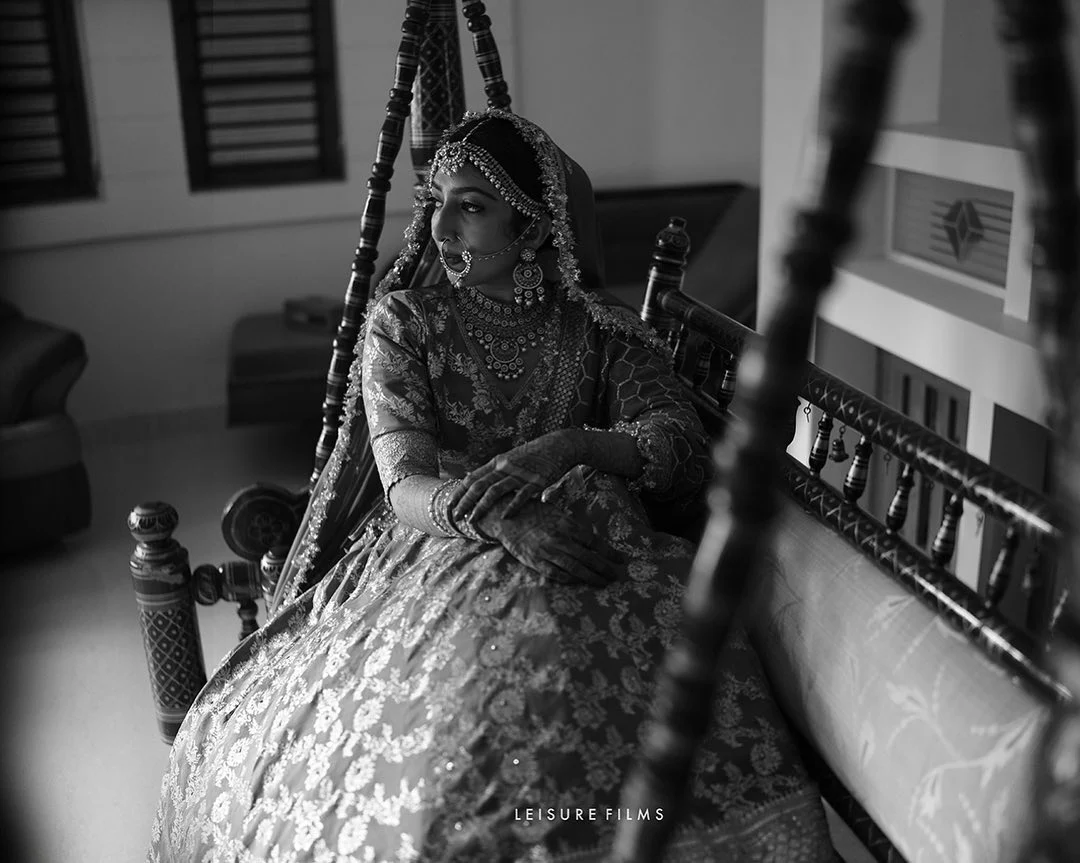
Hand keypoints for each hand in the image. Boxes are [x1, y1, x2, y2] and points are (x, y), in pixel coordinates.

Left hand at [450, 430, 582, 524]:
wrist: (559, 446)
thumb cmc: (533, 456)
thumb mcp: (510, 459)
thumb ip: (494, 470)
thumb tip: (473, 478)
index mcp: (497, 463)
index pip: (472, 478)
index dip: (459, 492)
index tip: (449, 506)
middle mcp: (505, 467)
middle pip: (479, 486)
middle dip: (465, 503)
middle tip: (454, 517)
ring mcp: (520, 474)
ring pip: (495, 491)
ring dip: (481, 507)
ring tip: (472, 521)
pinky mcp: (536, 481)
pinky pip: (521, 495)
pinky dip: (512, 506)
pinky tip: (504, 518)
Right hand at [476, 500, 624, 587]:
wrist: (507, 517)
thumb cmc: (534, 512)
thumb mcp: (557, 513)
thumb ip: (573, 526)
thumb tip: (592, 539)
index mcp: (566, 524)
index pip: (594, 541)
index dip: (609, 552)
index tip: (622, 559)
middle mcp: (559, 539)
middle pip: (588, 557)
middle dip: (605, 568)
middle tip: (617, 575)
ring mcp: (547, 552)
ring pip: (575, 568)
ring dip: (591, 577)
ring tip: (604, 582)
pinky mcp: (536, 562)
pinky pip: (556, 574)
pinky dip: (569, 579)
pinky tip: (579, 582)